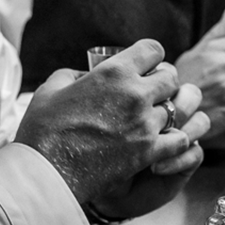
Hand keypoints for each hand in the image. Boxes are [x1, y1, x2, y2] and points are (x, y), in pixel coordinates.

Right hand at [14, 39, 204, 204]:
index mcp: (113, 73)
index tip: (144, 66)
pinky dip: (176, 140)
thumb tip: (87, 75)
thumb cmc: (43, 130)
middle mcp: (135, 94)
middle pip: (172, 78)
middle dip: (163, 83)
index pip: (153, 50)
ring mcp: (145, 124)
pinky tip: (163, 142)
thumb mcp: (51, 88)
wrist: (45, 173)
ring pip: (176, 109)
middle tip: (151, 94)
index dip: (150, 57)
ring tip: (152, 120)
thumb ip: (75, 75)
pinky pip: (181, 140)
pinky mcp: (149, 152)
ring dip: (166, 113)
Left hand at [91, 82, 212, 219]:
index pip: (164, 70)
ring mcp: (176, 136)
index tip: (137, 85)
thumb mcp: (76, 111)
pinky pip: (194, 153)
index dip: (158, 72)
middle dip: (173, 101)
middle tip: (150, 117)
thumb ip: (81, 87)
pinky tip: (155, 168)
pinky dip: (177, 160)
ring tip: (156, 144)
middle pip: (189, 92)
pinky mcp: (181, 162)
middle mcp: (163, 113)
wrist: (86, 187)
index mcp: (142, 93)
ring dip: (183, 130)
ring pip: (200, 120)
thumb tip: (84, 74)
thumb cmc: (78, 147)